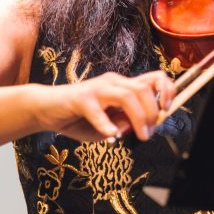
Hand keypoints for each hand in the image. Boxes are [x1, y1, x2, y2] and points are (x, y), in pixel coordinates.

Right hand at [32, 70, 175, 142]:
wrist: (46, 110)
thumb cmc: (79, 118)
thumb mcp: (109, 126)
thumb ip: (124, 125)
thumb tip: (136, 126)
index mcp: (123, 86)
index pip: (155, 78)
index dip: (167, 90)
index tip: (167, 110)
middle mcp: (113, 82)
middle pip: (143, 89)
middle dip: (153, 112)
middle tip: (148, 133)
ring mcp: (97, 88)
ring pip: (127, 96)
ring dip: (138, 118)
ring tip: (139, 136)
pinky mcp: (80, 98)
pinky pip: (97, 111)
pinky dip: (107, 124)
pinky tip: (111, 135)